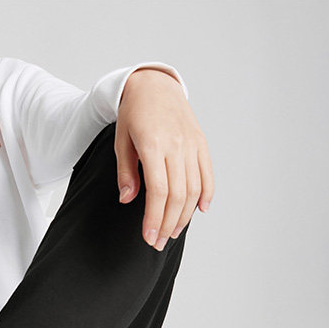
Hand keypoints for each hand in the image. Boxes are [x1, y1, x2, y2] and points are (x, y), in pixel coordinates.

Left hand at [115, 68, 213, 250]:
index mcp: (154, 145)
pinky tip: (200, 211)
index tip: (148, 237)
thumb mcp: (120, 141)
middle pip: (177, 195)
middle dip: (168, 223)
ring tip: (173, 232)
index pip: (158, 191)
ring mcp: (191, 144)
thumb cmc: (133, 114)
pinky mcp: (200, 143)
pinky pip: (207, 173)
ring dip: (185, 215)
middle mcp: (177, 145)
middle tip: (158, 243)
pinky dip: (206, 193)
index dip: (154, 218)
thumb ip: (126, 172)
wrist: (154, 85)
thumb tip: (128, 200)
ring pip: (194, 187)